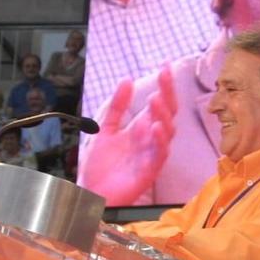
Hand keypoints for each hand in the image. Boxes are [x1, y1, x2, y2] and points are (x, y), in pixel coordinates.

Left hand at [77, 70, 176, 207]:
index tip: (164, 66)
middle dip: (168, 94)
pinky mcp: (149, 170)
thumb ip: (116, 107)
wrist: (91, 193)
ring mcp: (151, 154)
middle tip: (164, 76)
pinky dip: (160, 141)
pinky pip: (160, 154)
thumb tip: (127, 80)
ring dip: (162, 115)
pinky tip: (154, 128)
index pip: (158, 103)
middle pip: (167, 113)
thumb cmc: (100, 166)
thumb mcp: (105, 129)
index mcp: (141, 128)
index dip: (164, 86)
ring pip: (167, 132)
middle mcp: (150, 139)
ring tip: (155, 99)